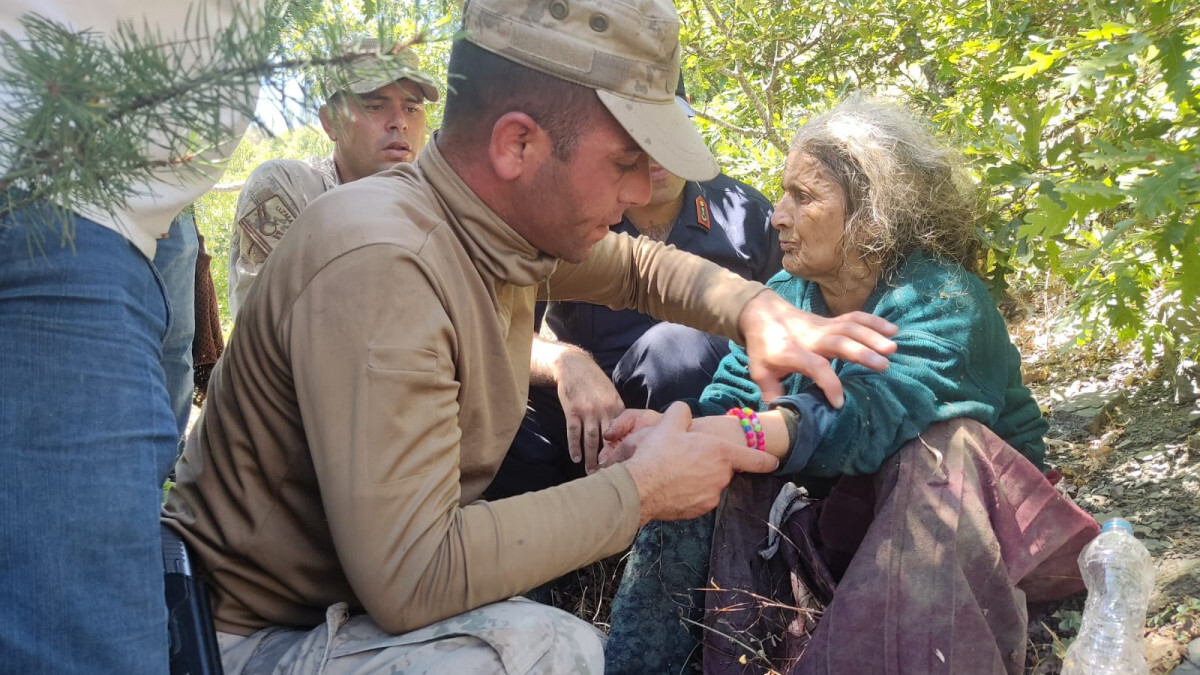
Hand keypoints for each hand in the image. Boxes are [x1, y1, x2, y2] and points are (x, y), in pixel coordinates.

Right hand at [553, 349, 624, 473]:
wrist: (573, 366)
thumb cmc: (594, 381)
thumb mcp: (610, 393)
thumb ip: (615, 412)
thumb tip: (622, 432)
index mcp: (616, 406)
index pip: (622, 432)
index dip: (622, 449)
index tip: (624, 464)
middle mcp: (604, 409)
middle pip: (608, 439)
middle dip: (609, 458)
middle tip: (609, 475)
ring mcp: (588, 411)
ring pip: (592, 439)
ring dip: (591, 457)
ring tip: (592, 472)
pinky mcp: (572, 411)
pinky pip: (574, 432)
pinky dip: (574, 447)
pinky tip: (576, 458)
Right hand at [622, 403, 778, 524]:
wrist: (639, 488)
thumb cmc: (657, 454)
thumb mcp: (669, 423)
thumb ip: (683, 413)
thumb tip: (684, 412)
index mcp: (722, 453)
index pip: (755, 459)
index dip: (767, 460)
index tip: (774, 462)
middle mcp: (722, 477)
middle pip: (724, 468)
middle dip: (712, 462)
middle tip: (689, 456)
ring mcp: (711, 496)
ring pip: (711, 483)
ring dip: (701, 477)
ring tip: (676, 471)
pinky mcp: (698, 511)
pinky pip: (699, 497)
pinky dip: (690, 492)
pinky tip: (672, 485)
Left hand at [737, 290, 897, 406]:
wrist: (761, 313)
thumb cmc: (762, 347)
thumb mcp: (759, 372)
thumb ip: (772, 393)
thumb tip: (783, 419)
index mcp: (792, 353)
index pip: (815, 367)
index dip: (828, 384)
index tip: (839, 403)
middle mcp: (811, 338)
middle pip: (838, 342)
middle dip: (861, 353)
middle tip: (883, 365)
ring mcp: (822, 327)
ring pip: (849, 328)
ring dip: (872, 335)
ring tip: (893, 348)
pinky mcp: (830, 321)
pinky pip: (854, 318)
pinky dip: (873, 321)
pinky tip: (893, 329)